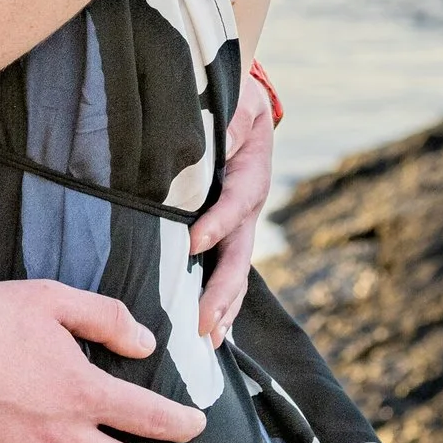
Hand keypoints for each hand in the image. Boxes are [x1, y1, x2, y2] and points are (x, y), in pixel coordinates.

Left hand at [188, 62, 278, 345]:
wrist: (246, 107)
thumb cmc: (234, 102)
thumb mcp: (237, 103)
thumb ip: (230, 121)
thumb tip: (219, 140)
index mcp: (250, 175)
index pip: (233, 204)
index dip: (216, 224)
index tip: (192, 243)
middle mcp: (249, 208)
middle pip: (238, 255)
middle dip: (222, 292)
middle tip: (204, 324)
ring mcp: (242, 225)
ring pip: (235, 272)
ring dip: (224, 307)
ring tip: (207, 340)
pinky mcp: (230, 232)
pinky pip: (227, 270)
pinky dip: (221, 301)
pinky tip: (209, 332)